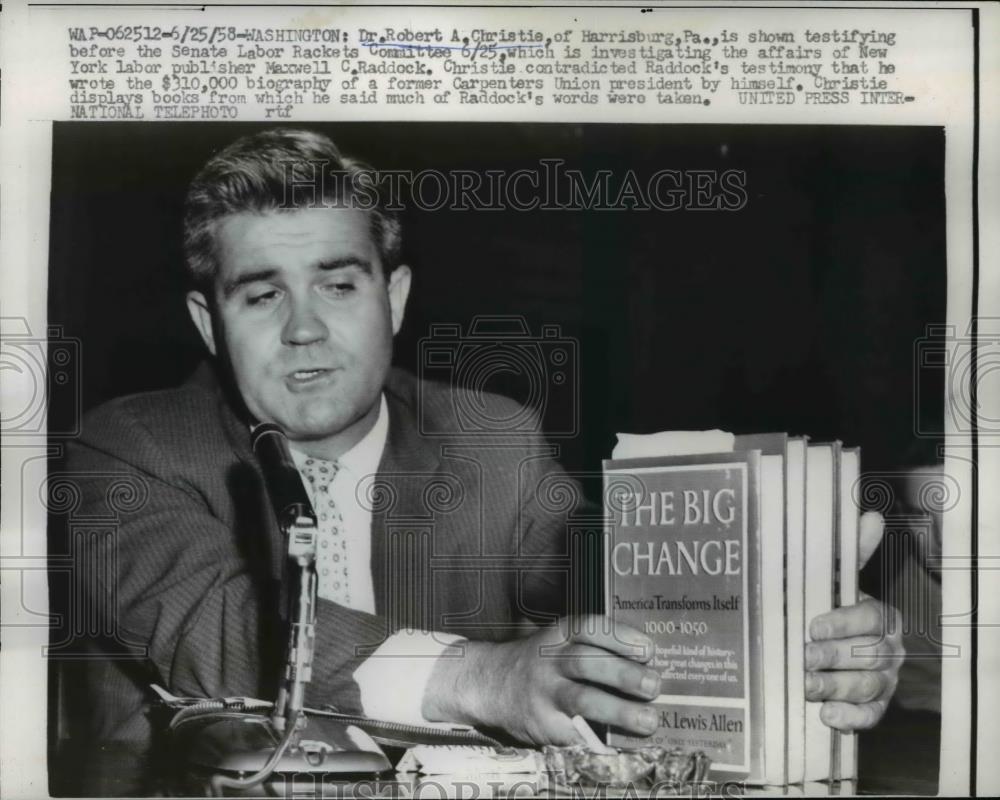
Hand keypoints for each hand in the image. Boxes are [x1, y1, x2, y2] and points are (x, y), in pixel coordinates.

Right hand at [422, 615, 661, 745]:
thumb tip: (649, 665)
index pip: (590, 628)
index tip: (649, 650)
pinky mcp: (542, 726)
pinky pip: (573, 735)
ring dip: (619, 712)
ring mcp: (544, 694)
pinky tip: (624, 748)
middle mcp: (550, 661)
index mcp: (559, 635)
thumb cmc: (540, 662)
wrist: (489, 684)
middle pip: (588, 663)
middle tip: (654, 686)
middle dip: (624, 675)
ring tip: (648, 721)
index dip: (621, 637)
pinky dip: (600, 742)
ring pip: (582, 701)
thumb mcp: (558, 642)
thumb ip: (595, 648)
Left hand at [805, 511, 903, 730]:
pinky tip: (826, 714)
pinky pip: (868, 717)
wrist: (826, 646)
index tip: (813, 625)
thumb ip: (851, 553)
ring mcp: (884, 681)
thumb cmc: (828, 606)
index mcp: (882, 617)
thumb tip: (870, 516)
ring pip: (866, 686)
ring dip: (834, 686)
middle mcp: (888, 650)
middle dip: (834, 656)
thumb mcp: (835, 579)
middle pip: (867, 655)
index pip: (871, 619)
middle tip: (803, 656)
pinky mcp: (872, 708)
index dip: (843, 622)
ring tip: (805, 683)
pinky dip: (849, 718)